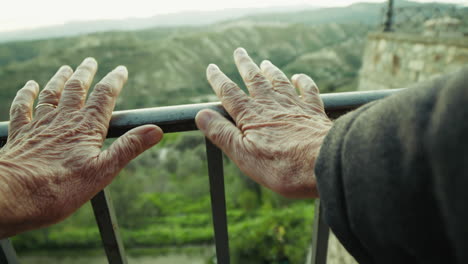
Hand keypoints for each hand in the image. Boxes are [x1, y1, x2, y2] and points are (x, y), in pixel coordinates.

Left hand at [0, 58, 162, 237]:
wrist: (13, 196)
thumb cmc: (60, 189)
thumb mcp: (103, 171)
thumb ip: (129, 148)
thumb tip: (155, 130)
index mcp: (86, 128)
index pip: (104, 96)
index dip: (115, 81)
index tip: (122, 69)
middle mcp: (63, 120)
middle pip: (76, 89)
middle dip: (86, 73)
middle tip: (90, 61)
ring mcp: (40, 125)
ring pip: (51, 94)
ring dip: (60, 80)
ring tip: (66, 69)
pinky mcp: (20, 134)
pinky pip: (23, 107)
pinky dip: (26, 94)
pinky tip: (30, 86)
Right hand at [196, 48, 331, 197]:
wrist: (323, 163)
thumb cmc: (281, 165)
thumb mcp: (243, 155)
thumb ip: (222, 133)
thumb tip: (202, 115)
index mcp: (251, 116)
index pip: (230, 93)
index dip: (218, 80)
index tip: (211, 67)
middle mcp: (271, 105)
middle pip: (255, 79)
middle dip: (245, 65)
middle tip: (239, 51)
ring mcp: (294, 106)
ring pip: (279, 81)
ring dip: (271, 71)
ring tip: (265, 62)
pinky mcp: (314, 112)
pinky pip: (307, 90)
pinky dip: (302, 81)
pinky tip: (299, 77)